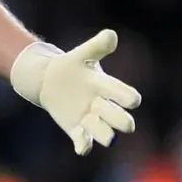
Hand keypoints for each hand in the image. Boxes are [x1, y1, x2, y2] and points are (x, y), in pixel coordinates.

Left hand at [10, 29, 141, 155]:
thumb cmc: (73, 66)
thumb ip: (96, 47)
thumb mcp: (82, 55)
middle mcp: (104, 107)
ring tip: (96, 129)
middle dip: (119, 119)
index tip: (131, 99)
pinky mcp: (76, 129)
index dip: (128, 98)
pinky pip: (83, 142)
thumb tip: (110, 34)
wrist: (50, 79)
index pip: (125, 95)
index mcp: (108, 88)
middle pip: (120, 119)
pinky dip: (83, 145)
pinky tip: (81, 146)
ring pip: (104, 133)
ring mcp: (91, 119)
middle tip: (112, 115)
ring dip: (102, 133)